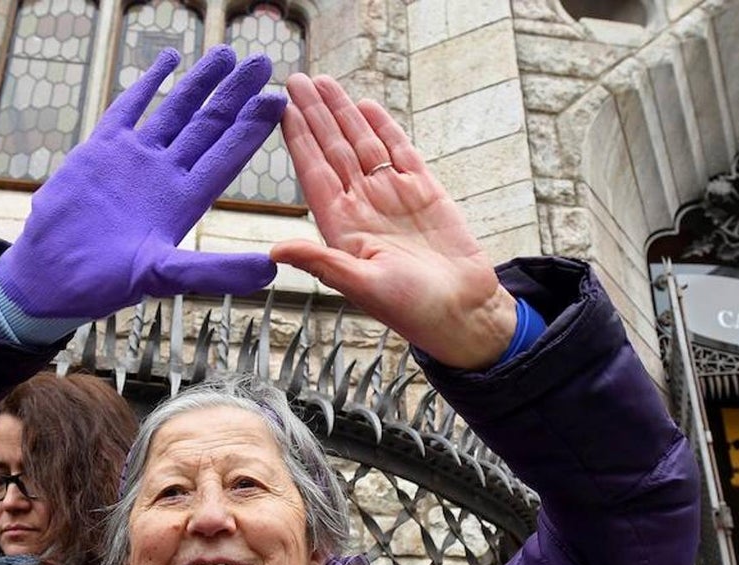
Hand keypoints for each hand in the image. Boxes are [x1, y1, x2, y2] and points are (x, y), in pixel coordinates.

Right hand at [0, 46, 284, 319]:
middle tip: (262, 64)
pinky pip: (130, 108)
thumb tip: (269, 270)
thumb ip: (214, 271)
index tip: (277, 100)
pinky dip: (149, 84)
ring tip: (226, 55)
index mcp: (185, 201)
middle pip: (209, 126)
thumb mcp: (165, 276)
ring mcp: (134, 159)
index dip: (252, 128)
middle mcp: (166, 175)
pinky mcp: (101, 150)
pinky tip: (169, 60)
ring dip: (200, 83)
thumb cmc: (104, 282)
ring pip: (175, 111)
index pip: (226, 156)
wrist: (50, 273)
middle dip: (235, 95)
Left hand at [271, 74, 516, 369]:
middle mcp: (363, 206)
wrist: (463, 312)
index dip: (298, 140)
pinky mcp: (425, 191)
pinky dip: (384, 128)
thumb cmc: (413, 310)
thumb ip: (322, 263)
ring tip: (324, 83)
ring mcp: (393, 196)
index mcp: (343, 227)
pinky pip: (400, 152)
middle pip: (334, 149)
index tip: (280, 109)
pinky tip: (366, 106)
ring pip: (363, 144)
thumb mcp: (363, 287)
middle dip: (316, 114)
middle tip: (296, 79)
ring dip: (344, 113)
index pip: (314, 173)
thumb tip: (275, 251)